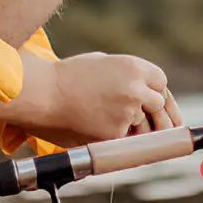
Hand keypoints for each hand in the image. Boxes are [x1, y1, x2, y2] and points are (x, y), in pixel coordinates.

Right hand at [0, 50, 183, 145]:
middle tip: (149, 121)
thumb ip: (126, 75)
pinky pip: (124, 140)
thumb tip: (144, 91)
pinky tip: (95, 128)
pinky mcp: (116, 134)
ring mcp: (129, 113)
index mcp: (135, 67)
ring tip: (109, 121)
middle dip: (153, 113)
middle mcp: (137, 89)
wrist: (42, 93)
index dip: (155, 93)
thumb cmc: (65, 77)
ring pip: (143, 126)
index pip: (160, 83)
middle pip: (159, 105)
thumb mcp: (102, 63)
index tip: (156, 104)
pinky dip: (114, 138)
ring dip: (134, 127)